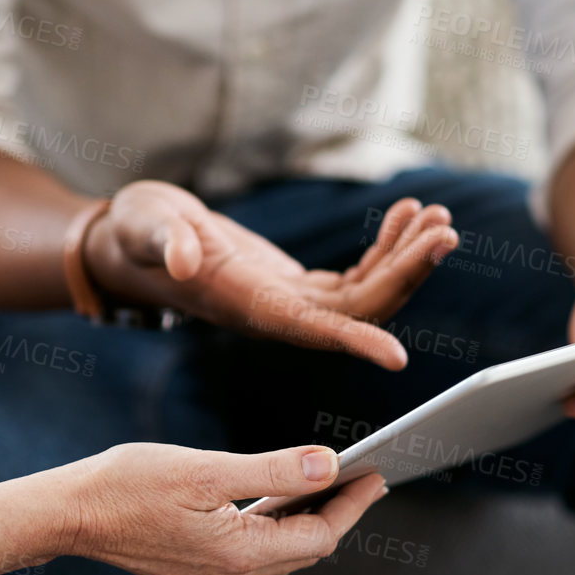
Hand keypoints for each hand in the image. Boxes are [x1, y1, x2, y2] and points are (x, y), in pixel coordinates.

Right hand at [64, 443, 387, 574]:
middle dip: (338, 513)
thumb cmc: (129, 483)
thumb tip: (329, 465)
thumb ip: (272, 469)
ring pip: (279, 554)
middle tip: (365, 478)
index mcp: (238, 554)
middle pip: (305, 549)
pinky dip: (274, 528)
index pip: (319, 536)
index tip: (377, 475)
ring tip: (331, 485)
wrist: (68, 514)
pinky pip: (252, 555)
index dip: (352, 505)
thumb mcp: (207, 468)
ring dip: (306, 521)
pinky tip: (277, 501)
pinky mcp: (194, 573)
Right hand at [85, 182, 457, 369]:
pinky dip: (386, 246)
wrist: (129, 242)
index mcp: (247, 307)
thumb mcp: (145, 226)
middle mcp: (277, 314)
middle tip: (445, 231)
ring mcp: (291, 303)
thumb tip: (185, 258)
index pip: (310, 331)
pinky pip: (357, 276)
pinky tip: (406, 216)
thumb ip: (166, 241)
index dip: (354, 340)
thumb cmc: (136, 231)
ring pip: (366, 294)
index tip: (398, 357)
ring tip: (437, 218)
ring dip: (406, 258)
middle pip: (358, 311)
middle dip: (405, 273)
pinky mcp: (297, 287)